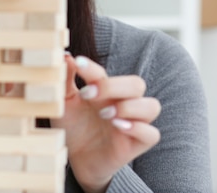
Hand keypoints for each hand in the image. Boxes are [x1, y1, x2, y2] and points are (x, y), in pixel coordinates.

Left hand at [52, 55, 160, 192]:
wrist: (76, 158)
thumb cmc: (73, 127)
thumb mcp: (64, 104)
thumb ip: (66, 81)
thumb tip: (66, 57)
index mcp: (105, 90)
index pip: (105, 73)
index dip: (92, 68)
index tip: (77, 64)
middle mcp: (123, 103)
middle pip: (136, 84)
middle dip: (113, 86)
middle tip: (88, 94)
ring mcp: (133, 123)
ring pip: (151, 106)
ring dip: (130, 106)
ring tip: (105, 114)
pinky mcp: (137, 144)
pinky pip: (152, 134)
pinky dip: (138, 128)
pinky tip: (118, 126)